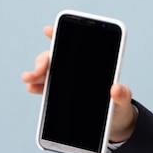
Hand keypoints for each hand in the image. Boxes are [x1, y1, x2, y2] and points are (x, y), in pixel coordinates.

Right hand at [21, 26, 136, 142]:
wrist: (115, 123)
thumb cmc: (120, 107)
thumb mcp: (124, 101)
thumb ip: (122, 95)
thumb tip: (116, 88)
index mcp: (93, 64)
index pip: (75, 44)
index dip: (60, 34)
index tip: (48, 30)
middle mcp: (77, 69)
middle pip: (56, 57)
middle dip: (44, 59)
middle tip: (39, 68)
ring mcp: (67, 81)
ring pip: (48, 70)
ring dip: (36, 72)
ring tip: (28, 78)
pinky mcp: (62, 95)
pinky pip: (47, 88)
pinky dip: (38, 86)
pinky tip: (31, 88)